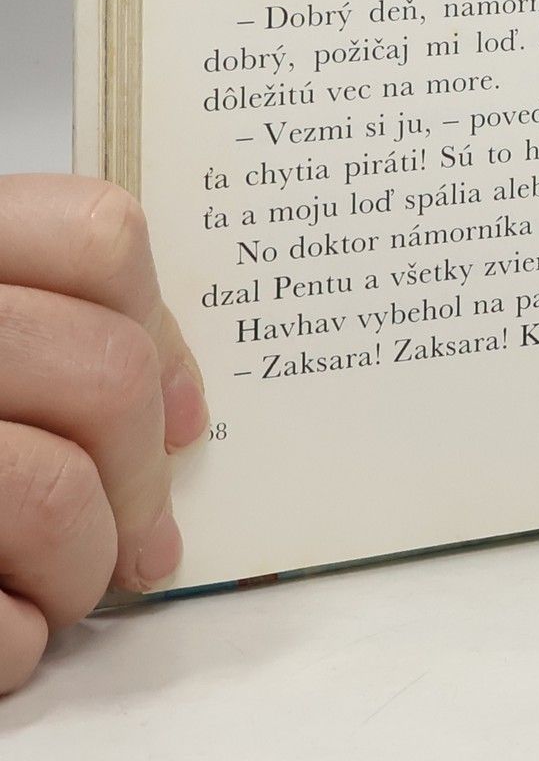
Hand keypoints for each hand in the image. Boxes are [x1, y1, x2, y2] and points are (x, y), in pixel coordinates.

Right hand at [0, 176, 206, 693]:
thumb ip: (47, 336)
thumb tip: (176, 417)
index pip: (96, 240)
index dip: (161, 331)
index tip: (177, 416)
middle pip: (108, 375)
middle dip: (142, 479)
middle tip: (137, 537)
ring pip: (56, 496)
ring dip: (84, 566)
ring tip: (60, 588)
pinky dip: (16, 642)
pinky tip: (3, 636)